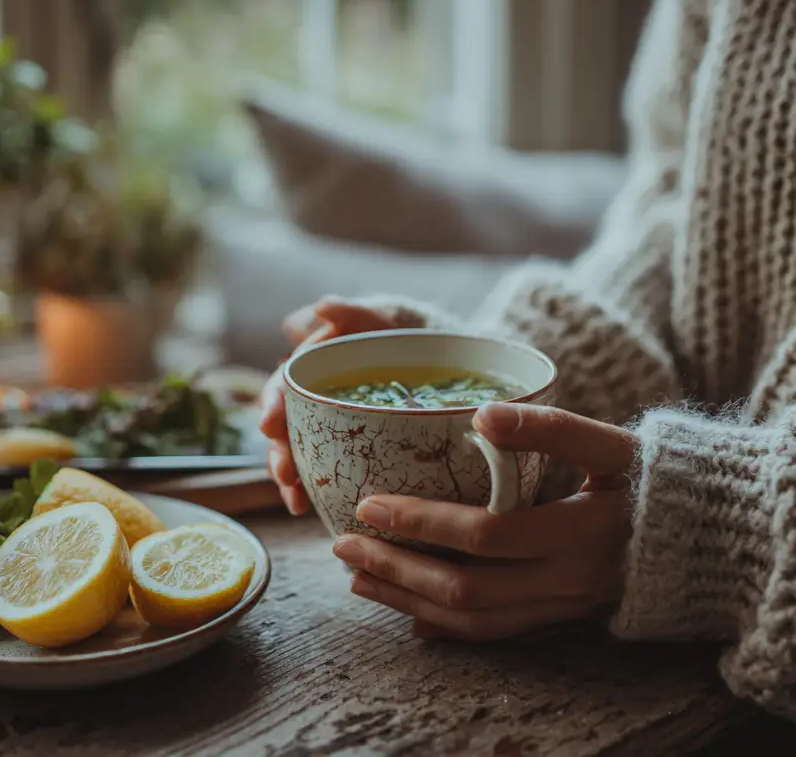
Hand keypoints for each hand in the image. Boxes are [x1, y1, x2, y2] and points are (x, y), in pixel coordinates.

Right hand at [259, 297, 423, 515]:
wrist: (443, 358)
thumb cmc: (404, 333)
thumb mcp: (383, 318)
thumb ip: (353, 312)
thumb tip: (322, 307)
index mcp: (312, 367)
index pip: (283, 386)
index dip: (273, 405)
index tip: (269, 425)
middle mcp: (313, 400)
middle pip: (285, 428)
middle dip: (280, 452)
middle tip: (284, 473)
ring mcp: (327, 427)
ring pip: (298, 453)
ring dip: (290, 477)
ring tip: (294, 498)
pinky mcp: (346, 450)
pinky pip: (322, 471)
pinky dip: (312, 491)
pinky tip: (308, 509)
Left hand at [332, 403, 638, 639]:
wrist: (705, 538)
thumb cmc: (651, 477)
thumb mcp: (611, 441)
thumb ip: (551, 426)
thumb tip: (481, 412)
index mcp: (580, 530)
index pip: (486, 535)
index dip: (422, 522)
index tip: (369, 504)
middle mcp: (568, 580)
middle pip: (468, 588)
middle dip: (397, 568)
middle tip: (343, 545)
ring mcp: (563, 608)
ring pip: (474, 620)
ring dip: (408, 600)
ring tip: (358, 577)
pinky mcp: (560, 619)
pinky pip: (495, 634)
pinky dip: (445, 627)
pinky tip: (408, 614)